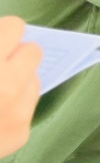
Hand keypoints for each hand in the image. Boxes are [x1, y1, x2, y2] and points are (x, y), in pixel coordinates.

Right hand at [0, 16, 41, 157]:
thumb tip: (3, 35)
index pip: (16, 27)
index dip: (2, 33)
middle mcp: (7, 87)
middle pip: (33, 51)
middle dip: (14, 54)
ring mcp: (18, 113)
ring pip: (34, 79)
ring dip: (17, 79)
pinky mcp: (21, 135)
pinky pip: (28, 107)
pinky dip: (14, 105)